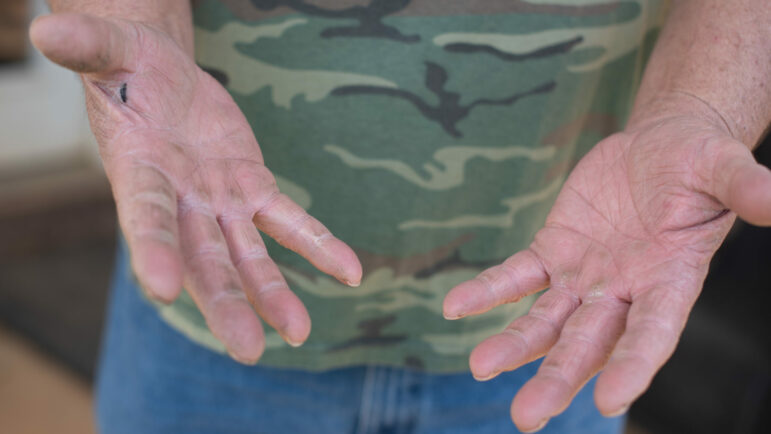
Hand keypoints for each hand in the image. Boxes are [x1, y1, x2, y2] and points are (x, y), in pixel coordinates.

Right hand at [30, 13, 361, 362]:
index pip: (146, 218)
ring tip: (298, 332)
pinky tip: (351, 272)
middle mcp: (181, 202)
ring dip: (272, 293)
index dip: (154, 250)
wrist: (161, 78)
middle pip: (202, 259)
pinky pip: (289, 222)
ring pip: (248, 255)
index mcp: (139, 174)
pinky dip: (318, 245)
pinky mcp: (253, 190)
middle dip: (223, 303)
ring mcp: (220, 202)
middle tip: (246, 349)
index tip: (162, 289)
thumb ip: (87, 48)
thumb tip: (45, 28)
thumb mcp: (108, 50)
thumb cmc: (128, 68)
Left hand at [443, 95, 770, 430]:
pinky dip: (488, 291)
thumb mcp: (722, 168)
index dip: (634, 365)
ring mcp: (583, 276)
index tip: (610, 400)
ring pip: (544, 320)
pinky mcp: (552, 251)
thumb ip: (743, 187)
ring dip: (513, 345)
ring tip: (479, 367)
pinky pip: (515, 275)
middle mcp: (623, 291)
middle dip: (558, 377)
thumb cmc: (698, 164)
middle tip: (526, 417)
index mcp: (670, 282)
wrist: (658, 148)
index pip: (652, 333)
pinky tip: (455, 307)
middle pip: (588, 343)